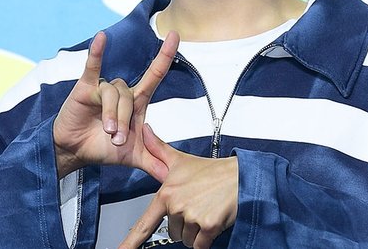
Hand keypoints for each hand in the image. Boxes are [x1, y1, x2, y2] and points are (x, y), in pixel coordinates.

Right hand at [53, 30, 179, 178]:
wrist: (75, 152)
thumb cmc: (104, 148)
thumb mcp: (133, 156)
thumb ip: (154, 161)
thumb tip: (172, 174)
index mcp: (137, 102)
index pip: (155, 75)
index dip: (165, 55)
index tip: (175, 34)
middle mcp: (122, 91)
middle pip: (131, 97)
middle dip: (125, 121)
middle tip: (118, 140)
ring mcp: (104, 87)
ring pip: (114, 95)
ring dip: (111, 115)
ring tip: (106, 133)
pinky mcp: (86, 87)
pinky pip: (93, 67)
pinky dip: (96, 52)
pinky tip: (101, 38)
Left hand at [119, 124, 237, 248]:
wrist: (238, 176)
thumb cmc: (211, 171)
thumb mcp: (180, 159)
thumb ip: (158, 148)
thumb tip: (145, 131)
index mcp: (167, 192)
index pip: (144, 224)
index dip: (130, 242)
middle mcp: (177, 206)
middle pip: (172, 232)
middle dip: (183, 224)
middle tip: (196, 205)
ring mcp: (192, 216)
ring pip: (186, 240)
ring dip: (196, 231)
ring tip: (205, 209)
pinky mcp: (208, 226)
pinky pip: (200, 245)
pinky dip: (206, 238)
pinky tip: (212, 220)